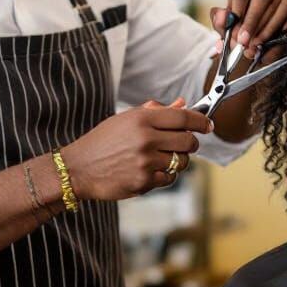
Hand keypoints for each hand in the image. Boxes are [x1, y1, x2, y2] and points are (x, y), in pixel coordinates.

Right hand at [60, 102, 210, 201]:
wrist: (78, 168)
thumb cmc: (102, 141)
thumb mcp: (127, 119)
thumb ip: (156, 111)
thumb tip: (183, 104)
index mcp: (142, 119)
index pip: (183, 118)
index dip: (201, 121)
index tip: (208, 124)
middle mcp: (145, 139)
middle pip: (188, 141)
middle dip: (191, 142)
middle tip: (185, 143)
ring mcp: (145, 162)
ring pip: (181, 161)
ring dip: (178, 160)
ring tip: (163, 157)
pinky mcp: (143, 182)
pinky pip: (169, 178)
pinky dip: (165, 175)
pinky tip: (151, 170)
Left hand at [211, 0, 286, 57]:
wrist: (259, 15)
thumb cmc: (242, 13)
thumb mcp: (228, 16)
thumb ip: (221, 20)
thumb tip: (222, 20)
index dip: (238, 9)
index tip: (234, 28)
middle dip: (253, 21)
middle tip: (245, 41)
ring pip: (280, 5)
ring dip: (269, 27)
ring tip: (257, 43)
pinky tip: (276, 37)